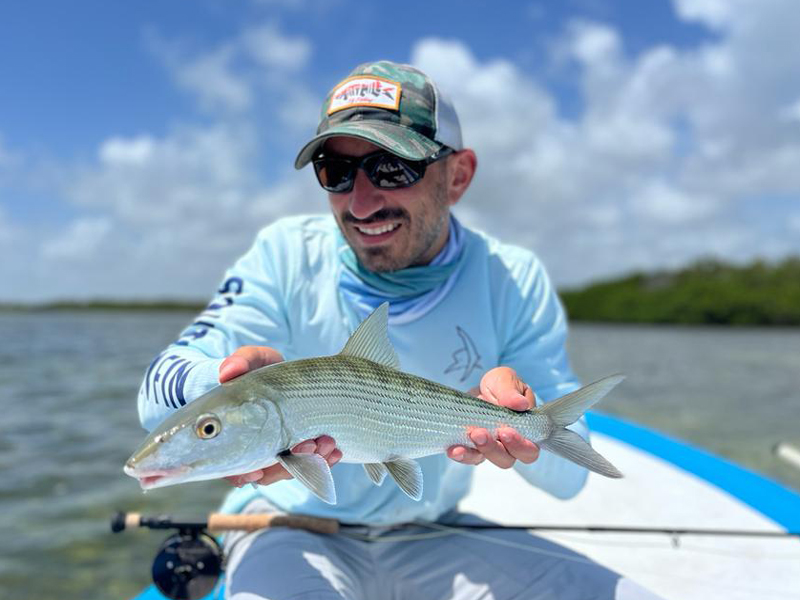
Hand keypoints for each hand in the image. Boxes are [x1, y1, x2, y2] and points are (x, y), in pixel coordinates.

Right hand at [219, 346, 341, 486]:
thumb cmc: (259, 369)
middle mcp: (252, 451)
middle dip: (289, 466)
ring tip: (328, 442)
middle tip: (310, 445)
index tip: (257, 471)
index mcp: (232, 436)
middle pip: (267, 474)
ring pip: (292, 471)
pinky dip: (324, 461)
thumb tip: (227, 372)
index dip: (242, 474)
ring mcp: (277, 452)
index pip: (231, 468)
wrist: (283, 374)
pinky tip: (336, 450)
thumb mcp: (251, 359)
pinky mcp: (299, 450)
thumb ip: (241, 361)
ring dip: (312, 462)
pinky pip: (311, 466)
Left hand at [447, 367, 539, 468]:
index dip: (519, 445)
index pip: (529, 450)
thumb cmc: (499, 386)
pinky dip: (460, 454)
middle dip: (493, 449)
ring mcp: (489, 448)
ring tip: (468, 437)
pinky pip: (466, 456)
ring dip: (475, 452)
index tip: (505, 431)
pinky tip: (453, 449)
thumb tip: (520, 403)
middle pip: (506, 459)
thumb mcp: (505, 380)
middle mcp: (508, 446)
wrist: (478, 387)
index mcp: (526, 432)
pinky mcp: (471, 448)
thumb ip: (512, 391)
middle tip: (480, 433)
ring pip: (485, 459)